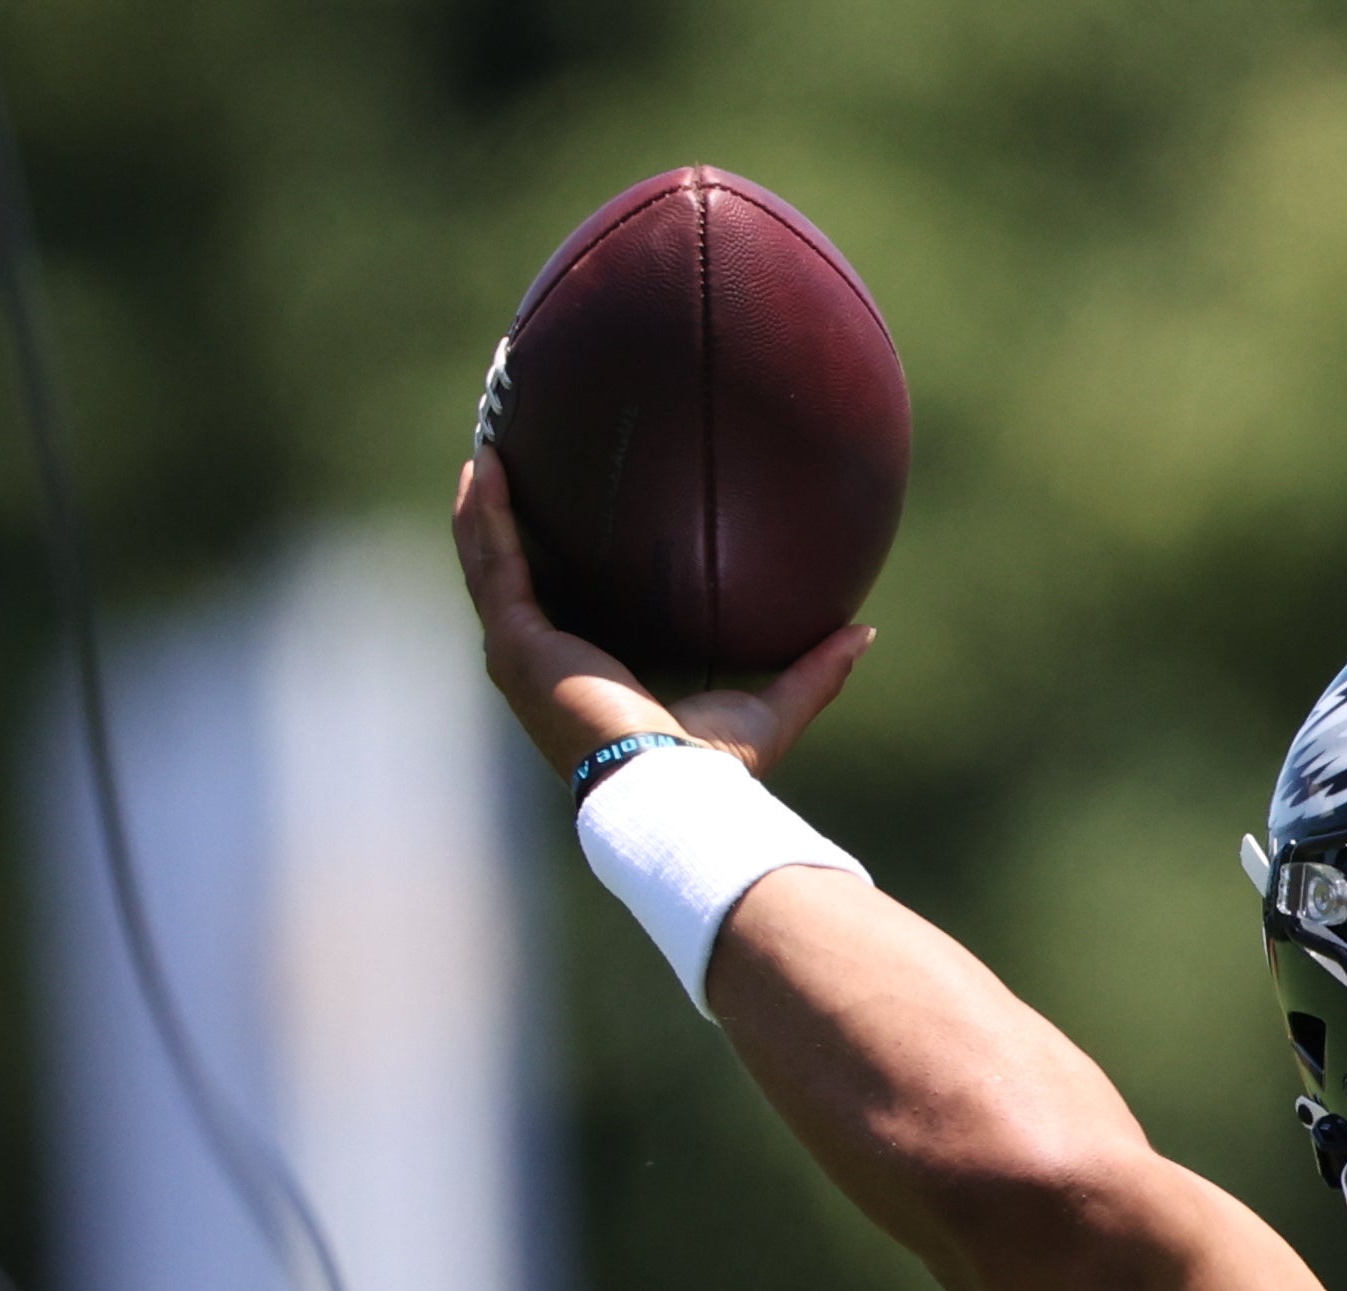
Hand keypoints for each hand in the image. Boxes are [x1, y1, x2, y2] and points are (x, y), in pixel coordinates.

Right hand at [449, 450, 874, 781]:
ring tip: (489, 443)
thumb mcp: (772, 708)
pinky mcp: (518, 644)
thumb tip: (864, 632)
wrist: (671, 792)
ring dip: (482, 505)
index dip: (554, 565)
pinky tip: (490, 465)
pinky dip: (487, 513)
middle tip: (509, 460)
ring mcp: (523, 656)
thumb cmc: (715, 769)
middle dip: (503, 522)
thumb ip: (814, 670)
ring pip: (488, 564)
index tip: (562, 514)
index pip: (560, 612)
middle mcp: (545, 668)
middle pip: (511, 581)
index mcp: (588, 680)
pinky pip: (494, 563)